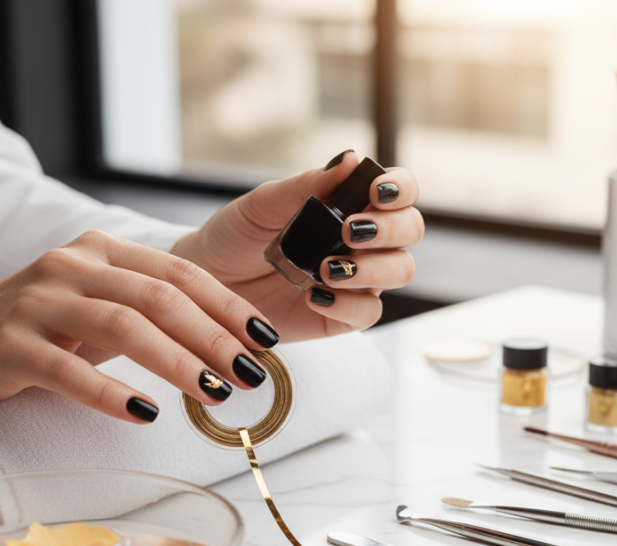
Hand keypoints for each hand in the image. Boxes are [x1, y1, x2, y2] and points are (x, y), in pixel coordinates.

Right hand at [0, 230, 283, 422]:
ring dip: (177, 362)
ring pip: (123, 327)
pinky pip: (67, 370)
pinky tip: (146, 413)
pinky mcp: (10, 344)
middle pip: (160, 298)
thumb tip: (234, 339)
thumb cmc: (44, 323)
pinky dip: (111, 393)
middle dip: (214, 338)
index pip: (181, 273)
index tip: (266, 340)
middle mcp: (73, 268)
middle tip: (250, 374)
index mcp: (104, 252)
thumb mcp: (101, 301)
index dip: (229, 307)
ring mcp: (39, 303)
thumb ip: (154, 307)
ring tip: (213, 392)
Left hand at [171, 150, 422, 340]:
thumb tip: (350, 159)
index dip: (400, 188)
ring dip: (372, 268)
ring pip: (400, 271)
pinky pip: (368, 312)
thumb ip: (307, 185)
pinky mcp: (342, 315)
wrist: (205, 284)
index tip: (375, 192)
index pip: (398, 192)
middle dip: (389, 230)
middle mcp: (361, 241)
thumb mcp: (263, 205)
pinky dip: (348, 304)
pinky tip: (315, 296)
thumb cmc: (235, 237)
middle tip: (348, 232)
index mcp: (349, 205)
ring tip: (326, 268)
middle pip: (410, 231)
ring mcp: (356, 279)